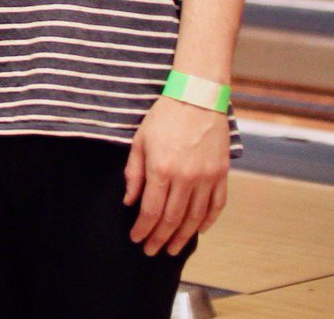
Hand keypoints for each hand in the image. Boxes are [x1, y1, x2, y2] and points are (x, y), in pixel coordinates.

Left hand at [124, 95, 230, 255]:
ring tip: (173, 248)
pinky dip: (208, 221)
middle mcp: (185, 178)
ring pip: (195, 217)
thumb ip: (134, 173)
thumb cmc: (164, 117)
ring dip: (183, 236)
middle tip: (152, 251)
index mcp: (161, 169)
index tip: (136, 239)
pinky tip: (198, 230)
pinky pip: (216, 205)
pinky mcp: (222, 174)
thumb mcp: (139, 141)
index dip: (143, 228)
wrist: (197, 99)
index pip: (151, 210)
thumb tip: (129, 201)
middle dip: (160, 238)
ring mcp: (207, 178)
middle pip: (172, 218)